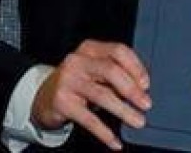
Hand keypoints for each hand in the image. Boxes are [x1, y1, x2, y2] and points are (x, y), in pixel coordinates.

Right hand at [32, 39, 151, 150]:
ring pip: (102, 95)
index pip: (118, 51)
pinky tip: (115, 142)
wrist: (44, 97)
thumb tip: (142, 89)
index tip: (146, 84)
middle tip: (146, 104)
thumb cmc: (78, 82)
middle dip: (132, 90)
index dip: (136, 67)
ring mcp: (68, 81)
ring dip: (124, 111)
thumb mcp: (94, 70)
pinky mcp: (62, 102)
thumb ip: (115, 73)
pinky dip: (105, 133)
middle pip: (111, 71)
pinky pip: (89, 119)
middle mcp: (77, 61)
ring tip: (138, 121)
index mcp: (90, 48)